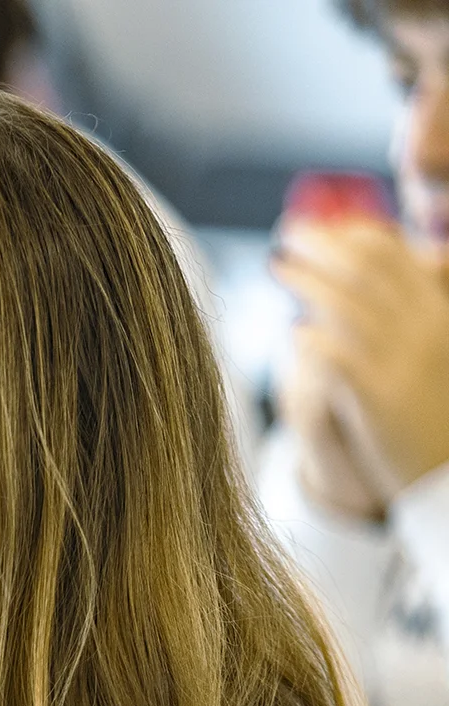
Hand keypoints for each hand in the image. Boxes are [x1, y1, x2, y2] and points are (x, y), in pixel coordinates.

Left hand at [272, 220, 448, 499]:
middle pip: (367, 267)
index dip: (352, 233)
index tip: (320, 225)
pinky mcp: (377, 398)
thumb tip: (366, 273)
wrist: (448, 476)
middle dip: (323, 243)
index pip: (395, 255)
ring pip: (348, 303)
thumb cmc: (429, 411)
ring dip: (308, 278)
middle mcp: (422, 330)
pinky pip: (337, 356)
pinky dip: (312, 336)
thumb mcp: (430, 350)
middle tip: (288, 235)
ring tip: (278, 266)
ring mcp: (400, 362)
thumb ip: (405, 312)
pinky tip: (292, 330)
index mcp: (436, 314)